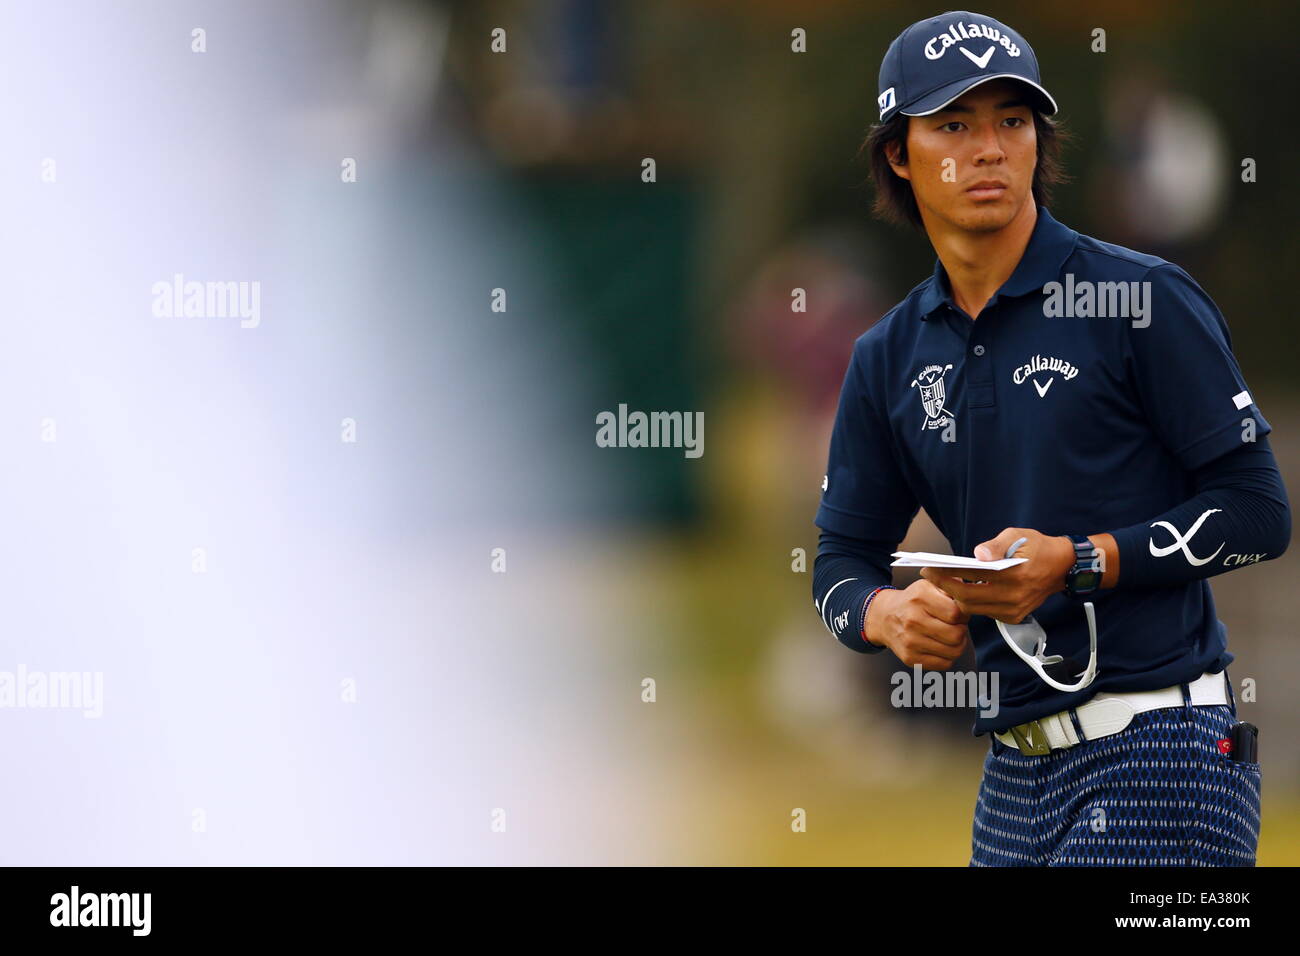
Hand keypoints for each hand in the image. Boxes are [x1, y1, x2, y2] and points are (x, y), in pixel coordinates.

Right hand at [865, 579, 970, 668]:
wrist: (884, 617)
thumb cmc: (913, 601)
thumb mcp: (928, 585)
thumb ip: (951, 586)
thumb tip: (970, 597)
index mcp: (920, 598)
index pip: (956, 614)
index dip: (964, 615)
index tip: (959, 614)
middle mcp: (913, 620)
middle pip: (957, 635)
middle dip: (962, 630)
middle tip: (955, 626)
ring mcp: (910, 641)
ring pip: (954, 652)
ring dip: (957, 645)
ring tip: (949, 636)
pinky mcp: (910, 658)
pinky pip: (944, 664)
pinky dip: (948, 657)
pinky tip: (941, 647)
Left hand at [919, 527, 1074, 624]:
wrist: (1062, 567)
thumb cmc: (1037, 547)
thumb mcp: (1017, 535)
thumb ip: (996, 545)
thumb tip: (977, 554)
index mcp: (1015, 574)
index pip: (971, 576)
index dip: (946, 573)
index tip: (929, 567)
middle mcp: (1014, 596)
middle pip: (968, 598)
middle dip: (944, 587)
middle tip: (929, 575)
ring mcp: (1014, 610)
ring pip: (974, 609)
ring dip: (956, 596)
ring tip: (943, 582)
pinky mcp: (1014, 617)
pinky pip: (984, 613)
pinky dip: (972, 603)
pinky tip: (963, 590)